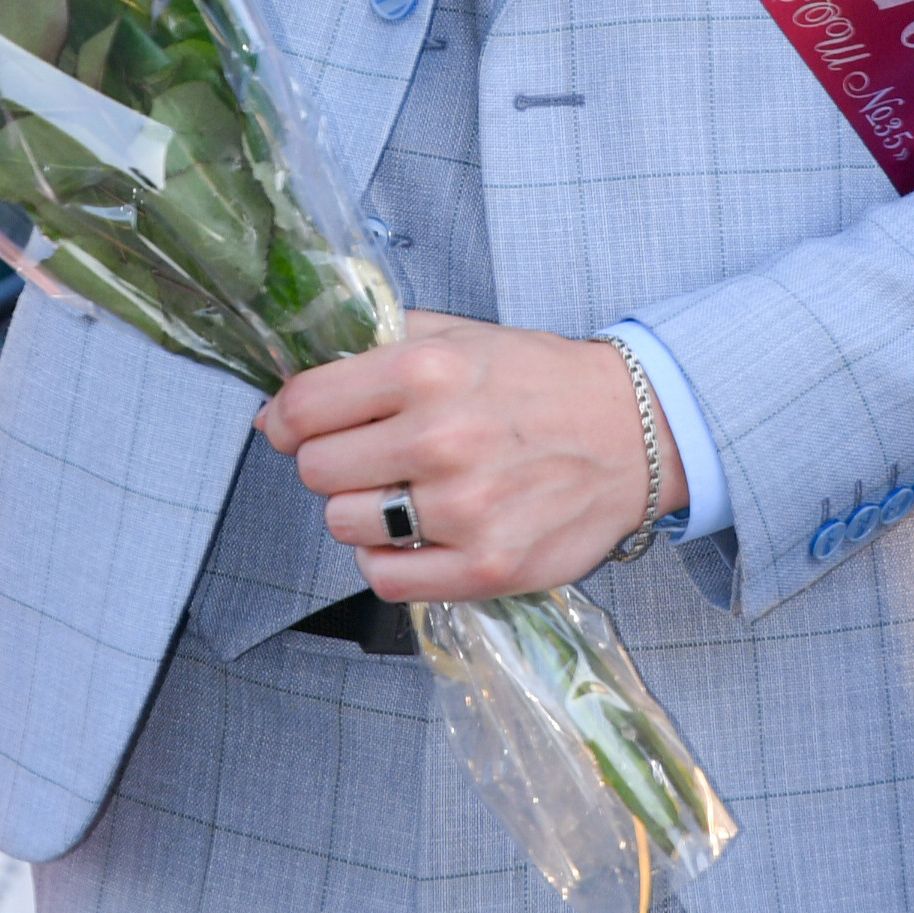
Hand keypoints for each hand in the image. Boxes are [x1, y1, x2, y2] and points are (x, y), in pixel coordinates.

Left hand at [253, 308, 686, 600]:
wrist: (630, 432)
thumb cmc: (537, 381)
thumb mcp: (460, 335)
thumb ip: (377, 346)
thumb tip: (290, 388)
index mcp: (426, 370)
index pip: (304, 406)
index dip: (283, 418)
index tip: (288, 425)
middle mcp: (440, 439)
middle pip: (316, 469)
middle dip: (329, 460)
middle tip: (365, 455)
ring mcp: (463, 510)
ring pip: (343, 525)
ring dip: (359, 510)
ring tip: (399, 492)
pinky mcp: (485, 567)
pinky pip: (385, 577)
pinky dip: (389, 558)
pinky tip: (417, 532)